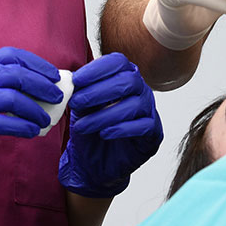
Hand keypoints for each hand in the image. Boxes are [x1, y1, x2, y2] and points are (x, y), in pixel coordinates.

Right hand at [0, 47, 63, 192]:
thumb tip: (27, 87)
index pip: (9, 55)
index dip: (35, 63)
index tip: (52, 73)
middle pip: (16, 74)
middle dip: (42, 84)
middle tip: (57, 95)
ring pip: (15, 98)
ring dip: (36, 109)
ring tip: (46, 118)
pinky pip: (7, 123)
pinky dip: (25, 126)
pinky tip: (34, 132)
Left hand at [58, 53, 162, 197]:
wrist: (96, 163)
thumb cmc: (91, 129)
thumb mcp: (82, 107)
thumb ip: (81, 91)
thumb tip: (72, 80)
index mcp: (125, 76)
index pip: (117, 62)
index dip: (97, 69)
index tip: (76, 80)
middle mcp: (140, 90)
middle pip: (127, 81)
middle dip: (98, 92)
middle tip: (76, 102)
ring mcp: (149, 111)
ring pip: (134, 105)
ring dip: (103, 115)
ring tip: (82, 126)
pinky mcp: (153, 133)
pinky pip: (144, 126)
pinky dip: (121, 129)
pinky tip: (104, 134)